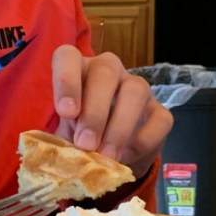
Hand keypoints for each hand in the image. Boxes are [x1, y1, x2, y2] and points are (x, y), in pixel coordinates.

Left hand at [51, 46, 172, 176]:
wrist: (110, 158)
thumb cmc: (79, 138)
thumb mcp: (64, 138)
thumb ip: (60, 142)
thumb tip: (56, 158)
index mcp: (78, 71)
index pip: (68, 57)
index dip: (66, 80)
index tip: (66, 112)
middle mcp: (109, 72)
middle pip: (105, 72)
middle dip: (94, 111)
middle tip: (85, 144)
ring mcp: (138, 88)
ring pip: (135, 90)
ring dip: (119, 127)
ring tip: (106, 156)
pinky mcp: (159, 112)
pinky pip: (159, 119)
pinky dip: (142, 141)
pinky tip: (126, 157)